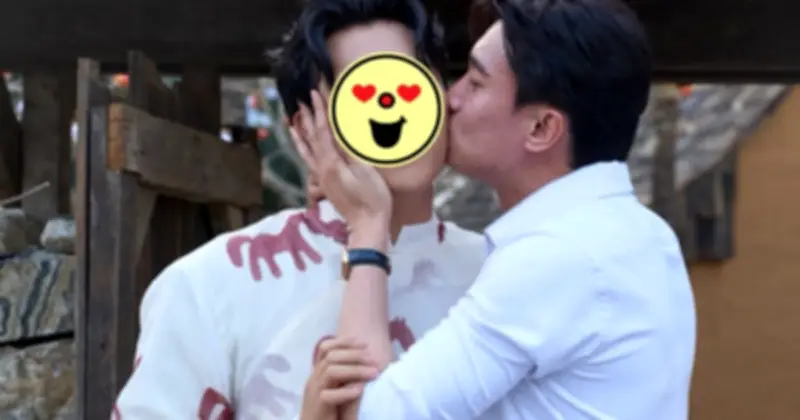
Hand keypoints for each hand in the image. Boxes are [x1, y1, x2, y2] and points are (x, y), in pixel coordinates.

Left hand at [289, 91, 392, 237]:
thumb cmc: (372, 199)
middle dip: (307, 116)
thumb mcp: (365, 171)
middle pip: (312, 137)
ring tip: (292, 119)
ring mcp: (321, 176)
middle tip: (301, 97)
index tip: (315, 92)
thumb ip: (350, 149)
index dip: (319, 110)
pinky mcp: (325, 183)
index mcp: (331, 163)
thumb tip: (341, 127)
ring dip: (300, 132)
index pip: (323, 130)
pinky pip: (310, 161)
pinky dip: (304, 149)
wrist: (367, 225)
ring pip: (306, 149)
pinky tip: (304, 146)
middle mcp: (321, 168)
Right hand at [300, 337, 377, 419]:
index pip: (325, 349)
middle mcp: (314, 379)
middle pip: (330, 356)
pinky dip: (346, 391)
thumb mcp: (336, 388)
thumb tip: (366, 363)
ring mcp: (314, 392)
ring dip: (355, 370)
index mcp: (317, 373)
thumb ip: (345, 376)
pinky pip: (328, 395)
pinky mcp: (317, 407)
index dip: (344, 342)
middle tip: (373, 359)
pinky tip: (360, 390)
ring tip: (373, 373)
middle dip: (354, 354)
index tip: (364, 343)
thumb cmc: (328, 409)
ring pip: (331, 371)